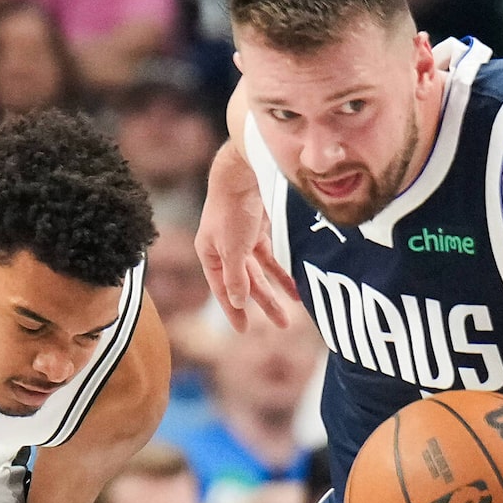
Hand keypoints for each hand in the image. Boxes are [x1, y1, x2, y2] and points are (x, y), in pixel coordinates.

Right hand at [196, 145, 306, 331]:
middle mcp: (222, 249)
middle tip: (282, 324)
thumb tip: (237, 303)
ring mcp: (240, 239)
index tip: (243, 331)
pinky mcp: (257, 228)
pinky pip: (270, 257)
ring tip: (291, 311)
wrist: (244, 171)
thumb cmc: (231, 209)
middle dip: (263, 303)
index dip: (233, 310)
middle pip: (244, 282)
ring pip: (259, 272)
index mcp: (209, 254)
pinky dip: (281, 270)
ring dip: (275, 289)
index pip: (221, 289)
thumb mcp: (232, 249)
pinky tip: (294, 285)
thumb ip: (235, 278)